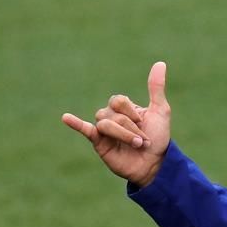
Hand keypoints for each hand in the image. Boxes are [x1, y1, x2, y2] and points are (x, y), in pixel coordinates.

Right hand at [62, 62, 171, 187]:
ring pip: (105, 123)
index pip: (118, 100)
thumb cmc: (157, 138)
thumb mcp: (160, 110)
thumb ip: (156, 88)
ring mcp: (104, 130)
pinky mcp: (99, 143)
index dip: (131, 112)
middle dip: (131, 127)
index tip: (144, 124)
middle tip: (143, 141)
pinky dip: (76, 123)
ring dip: (123, 134)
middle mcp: (112, 116)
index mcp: (123, 108)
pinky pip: (85, 130)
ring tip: (137, 145)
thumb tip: (160, 63)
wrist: (155, 163)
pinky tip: (66, 118)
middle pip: (112, 113)